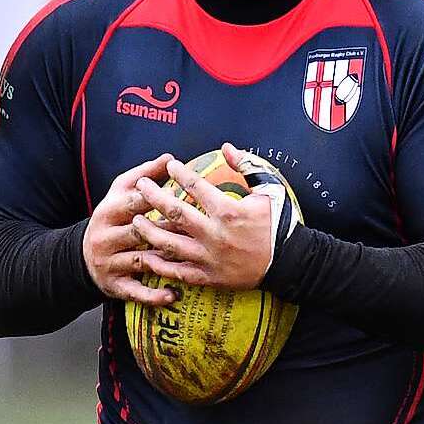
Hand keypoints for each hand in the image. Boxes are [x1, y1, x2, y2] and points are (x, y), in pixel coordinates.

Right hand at [83, 153, 178, 304]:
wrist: (81, 257)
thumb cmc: (112, 218)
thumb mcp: (119, 192)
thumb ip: (144, 174)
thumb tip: (169, 157)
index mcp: (108, 211)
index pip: (134, 203)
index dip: (158, 199)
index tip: (184, 197)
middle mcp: (106, 237)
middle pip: (139, 232)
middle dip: (167, 231)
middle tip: (197, 231)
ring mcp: (109, 263)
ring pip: (141, 261)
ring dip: (166, 262)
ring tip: (192, 262)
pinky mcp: (113, 286)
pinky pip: (135, 292)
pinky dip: (154, 295)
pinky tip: (173, 295)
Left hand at [130, 143, 271, 288]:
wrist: (289, 262)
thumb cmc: (279, 224)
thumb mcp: (269, 190)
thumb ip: (247, 166)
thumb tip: (227, 147)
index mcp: (229, 212)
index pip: (196, 187)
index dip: (179, 173)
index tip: (170, 166)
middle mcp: (215, 235)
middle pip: (175, 213)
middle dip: (153, 197)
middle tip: (141, 186)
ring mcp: (210, 257)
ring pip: (170, 244)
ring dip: (148, 231)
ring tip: (134, 220)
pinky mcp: (210, 277)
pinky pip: (178, 271)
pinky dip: (161, 265)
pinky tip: (147, 256)